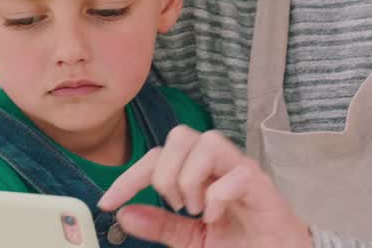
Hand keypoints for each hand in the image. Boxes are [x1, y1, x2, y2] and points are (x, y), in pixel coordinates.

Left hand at [97, 127, 311, 247]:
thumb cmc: (241, 244)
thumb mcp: (190, 240)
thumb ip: (161, 225)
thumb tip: (124, 214)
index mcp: (200, 173)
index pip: (158, 156)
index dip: (129, 176)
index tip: (108, 202)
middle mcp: (220, 165)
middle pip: (181, 135)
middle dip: (165, 173)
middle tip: (175, 206)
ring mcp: (242, 171)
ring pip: (208, 142)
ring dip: (191, 179)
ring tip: (196, 210)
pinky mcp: (263, 186)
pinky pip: (236, 174)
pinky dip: (217, 197)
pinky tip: (216, 217)